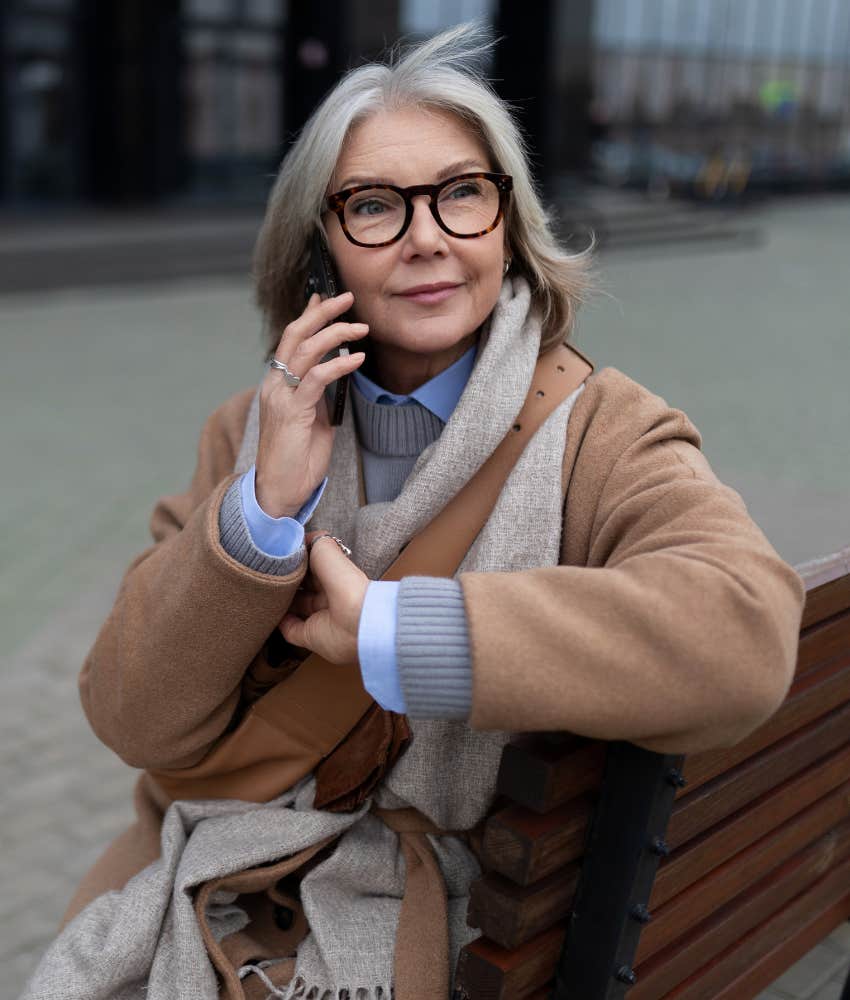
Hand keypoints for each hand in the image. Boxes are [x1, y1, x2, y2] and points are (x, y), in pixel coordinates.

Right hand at [255, 291, 367, 517]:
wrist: (280, 491)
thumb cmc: (298, 459)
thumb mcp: (314, 420)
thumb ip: (320, 395)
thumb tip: (336, 374)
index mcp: (278, 385)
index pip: (292, 340)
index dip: (309, 316)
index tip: (325, 297)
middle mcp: (275, 385)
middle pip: (296, 334)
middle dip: (322, 312)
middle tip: (347, 298)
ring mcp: (281, 397)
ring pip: (306, 350)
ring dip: (336, 333)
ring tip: (360, 328)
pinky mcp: (293, 412)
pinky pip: (317, 378)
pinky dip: (339, 364)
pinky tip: (357, 358)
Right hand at [279, 531, 369, 664]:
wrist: (358, 623)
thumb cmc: (346, 585)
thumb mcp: (328, 552)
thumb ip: (314, 541)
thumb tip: (300, 537)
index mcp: (335, 576)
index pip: (312, 566)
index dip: (296, 561)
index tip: (277, 555)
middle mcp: (328, 596)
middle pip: (302, 587)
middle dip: (286, 580)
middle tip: (266, 572)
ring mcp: (319, 617)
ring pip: (294, 607)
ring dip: (280, 600)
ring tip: (263, 590)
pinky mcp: (311, 637)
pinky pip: (291, 629)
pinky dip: (279, 622)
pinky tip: (269, 611)